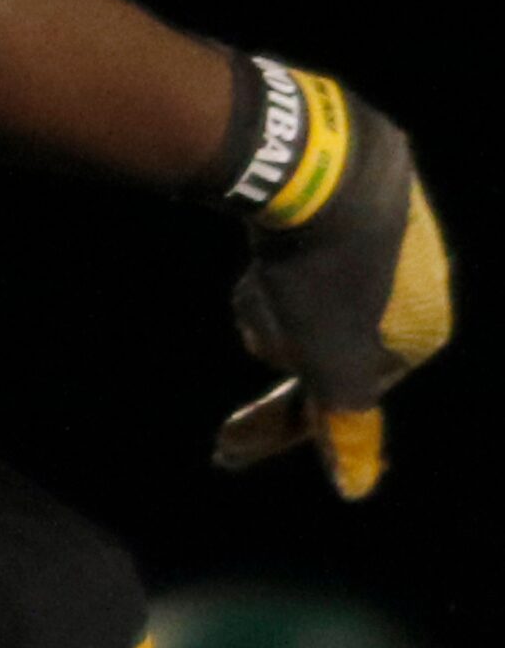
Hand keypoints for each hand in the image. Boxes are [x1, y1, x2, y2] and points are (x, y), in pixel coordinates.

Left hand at [212, 67, 451, 498]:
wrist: (317, 158)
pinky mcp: (349, 200)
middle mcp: (417, 283)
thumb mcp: (331, 356)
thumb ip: (345, 420)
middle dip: (274, 342)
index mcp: (422, 331)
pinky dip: (271, 265)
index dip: (277, 424)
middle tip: (252, 307)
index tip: (224, 445)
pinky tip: (265, 250)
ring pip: (302, 300)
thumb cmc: (327, 270)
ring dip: (267, 301)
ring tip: (263, 276)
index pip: (338, 399)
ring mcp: (387, 237)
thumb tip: (357, 488)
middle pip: (316, 346)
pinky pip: (296, 256)